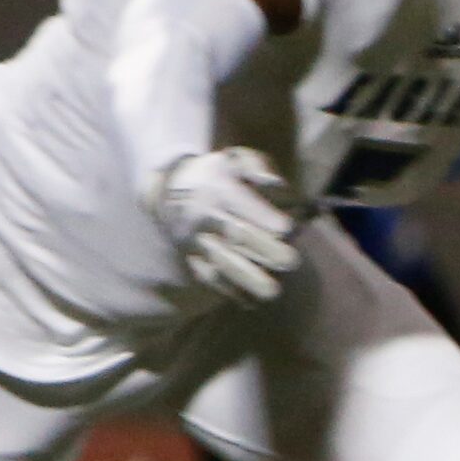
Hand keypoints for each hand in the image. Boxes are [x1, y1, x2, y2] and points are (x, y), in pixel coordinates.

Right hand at [148, 147, 301, 304]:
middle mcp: (206, 216)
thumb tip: (276, 185)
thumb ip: (257, 167)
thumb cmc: (215, 173)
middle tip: (290, 261)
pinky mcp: (192, 258)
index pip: (240, 202)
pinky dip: (228, 291)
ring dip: (247, 278)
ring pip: (220, 261)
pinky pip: (208, 277)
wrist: (168, 190)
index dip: (262, 216)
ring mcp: (197, 240)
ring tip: (272, 291)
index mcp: (219, 188)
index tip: (287, 228)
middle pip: (234, 234)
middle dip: (263, 249)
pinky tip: (249, 302)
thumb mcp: (234, 158)